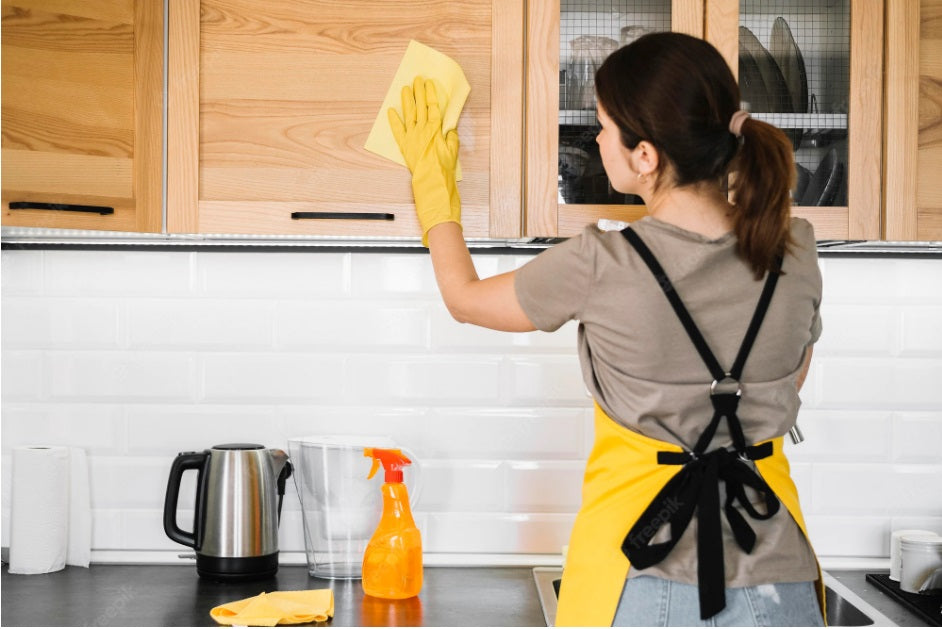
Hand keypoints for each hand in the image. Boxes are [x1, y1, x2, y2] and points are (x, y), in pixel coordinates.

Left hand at [388, 76, 460, 245]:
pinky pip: (397, 131)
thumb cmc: (445, 169)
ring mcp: (412, 137)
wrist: (433, 183)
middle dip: (419, 91)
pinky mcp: (404, 146)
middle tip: (416, 79)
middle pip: (420, 106)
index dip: (430, 94)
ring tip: (405, 89)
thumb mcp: (453, 151)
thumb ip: (451, 138)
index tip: (429, 83)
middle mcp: (423, 130)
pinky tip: (391, 111)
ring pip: (409, 114)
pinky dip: (394, 121)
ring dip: (407, 101)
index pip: (433, 107)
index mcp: (436, 130)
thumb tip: (449, 130)